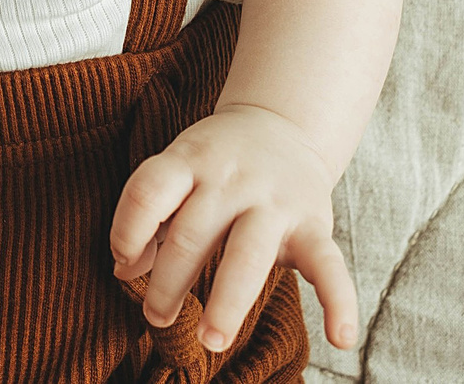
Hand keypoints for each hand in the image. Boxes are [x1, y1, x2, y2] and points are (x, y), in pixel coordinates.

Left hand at [110, 104, 358, 353]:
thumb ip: (151, 216)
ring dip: (226, 302)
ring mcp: (275, 201)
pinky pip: (330, 265)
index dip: (128, 230)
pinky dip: (339, 302)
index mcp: (191, 161)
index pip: (149, 191)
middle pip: (193, 232)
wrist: (282, 125)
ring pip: (248, 255)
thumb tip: (123, 269)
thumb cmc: (215, 163)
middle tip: (155, 318)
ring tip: (209, 339)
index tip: (123, 264)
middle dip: (169, 282)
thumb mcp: (179, 171)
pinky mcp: (313, 224)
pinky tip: (340, 339)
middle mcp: (231, 179)